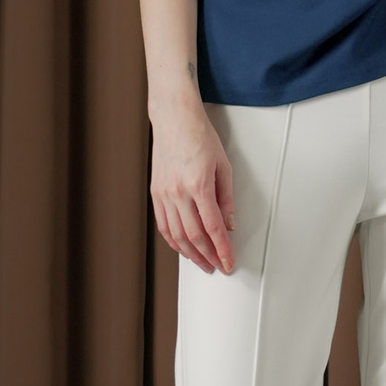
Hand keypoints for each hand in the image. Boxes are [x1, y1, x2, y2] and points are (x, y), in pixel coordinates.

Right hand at [150, 103, 235, 273]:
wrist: (174, 118)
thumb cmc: (200, 136)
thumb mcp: (224, 166)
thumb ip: (226, 199)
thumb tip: (229, 225)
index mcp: (199, 184)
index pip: (213, 227)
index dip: (222, 250)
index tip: (228, 262)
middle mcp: (178, 192)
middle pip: (194, 236)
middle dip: (208, 256)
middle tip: (218, 266)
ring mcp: (164, 193)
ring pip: (176, 234)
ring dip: (191, 253)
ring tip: (202, 262)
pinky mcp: (155, 192)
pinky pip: (163, 224)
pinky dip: (173, 240)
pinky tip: (182, 248)